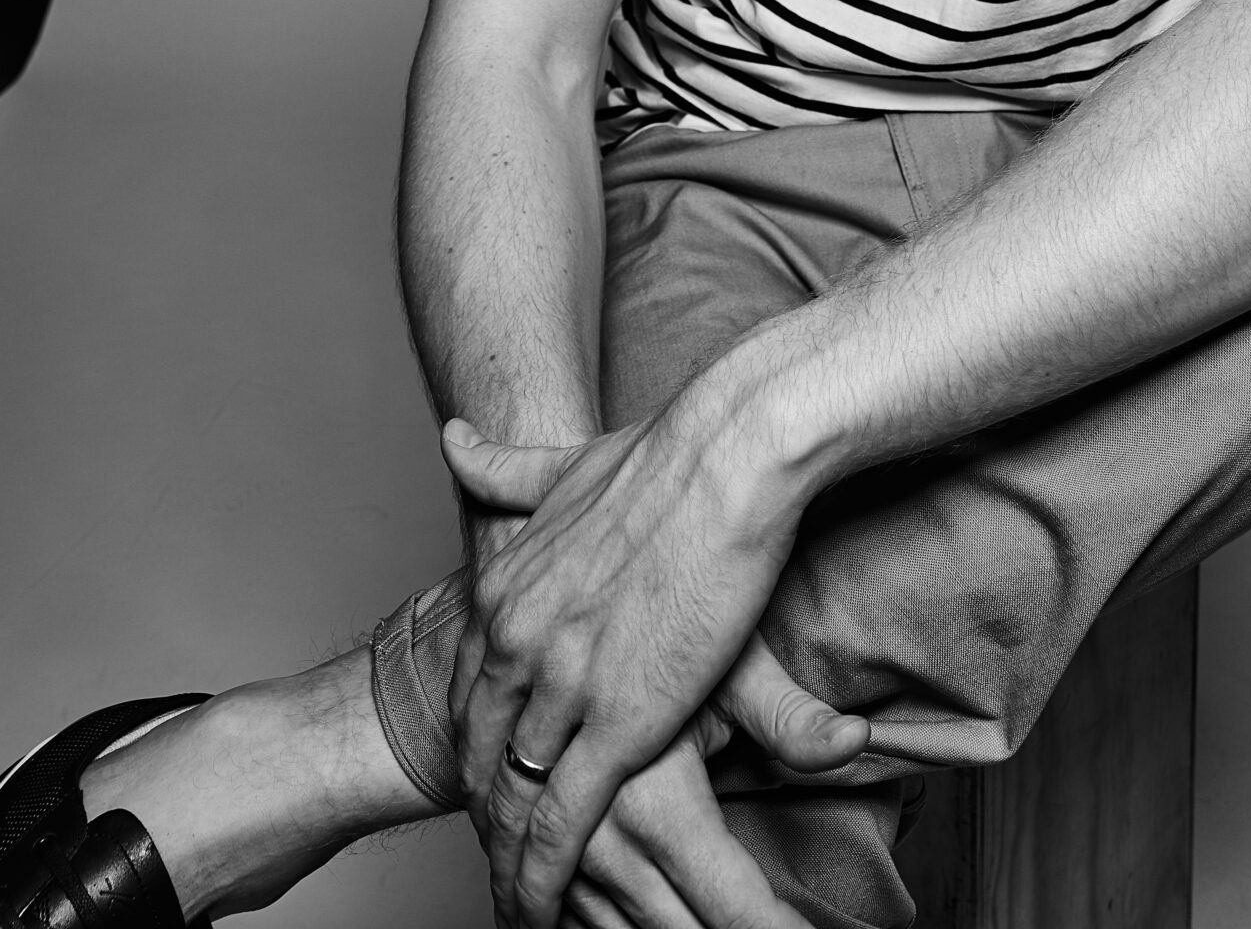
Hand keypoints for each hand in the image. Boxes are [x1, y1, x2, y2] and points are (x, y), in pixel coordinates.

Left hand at [443, 398, 812, 928]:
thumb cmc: (665, 454)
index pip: (469, 691)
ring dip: (509, 857)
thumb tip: (454, 438)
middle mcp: (516, 641)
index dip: (477, 742)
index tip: (485, 776)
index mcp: (504, 589)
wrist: (727, 456)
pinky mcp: (617, 723)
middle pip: (483, 754)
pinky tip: (538, 907)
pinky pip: (562, 821)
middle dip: (486, 808)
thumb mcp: (563, 462)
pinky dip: (544, 874)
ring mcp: (561, 686)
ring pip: (514, 799)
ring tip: (514, 900)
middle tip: (495, 854)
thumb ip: (506, 467)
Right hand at [565, 637, 869, 928]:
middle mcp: (598, 841)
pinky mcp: (541, 849)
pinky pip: (578, 918)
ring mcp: (563, 851)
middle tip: (776, 922)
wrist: (587, 593)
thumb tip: (859, 738)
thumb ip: (793, 719)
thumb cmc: (673, 621)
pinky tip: (660, 908)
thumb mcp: (736, 670)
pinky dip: (620, 923)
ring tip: (724, 913)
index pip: (733, 908)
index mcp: (652, 805)